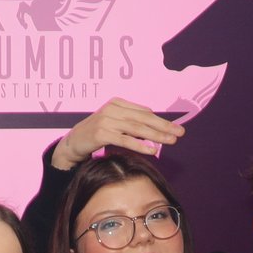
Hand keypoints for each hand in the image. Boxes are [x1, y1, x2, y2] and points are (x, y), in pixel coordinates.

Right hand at [55, 98, 183, 169]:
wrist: (72, 142)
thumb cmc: (96, 134)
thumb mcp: (114, 122)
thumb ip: (131, 121)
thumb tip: (154, 124)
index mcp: (117, 103)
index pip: (144, 112)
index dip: (161, 120)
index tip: (176, 128)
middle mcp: (112, 109)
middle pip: (143, 118)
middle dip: (163, 126)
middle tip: (180, 133)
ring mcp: (106, 120)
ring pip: (136, 128)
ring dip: (155, 135)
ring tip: (170, 141)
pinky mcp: (101, 134)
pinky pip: (125, 139)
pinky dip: (139, 145)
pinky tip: (152, 150)